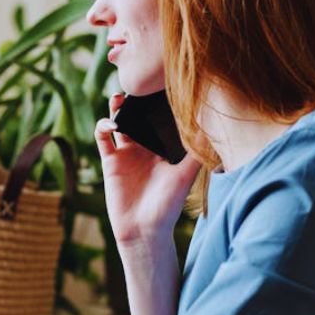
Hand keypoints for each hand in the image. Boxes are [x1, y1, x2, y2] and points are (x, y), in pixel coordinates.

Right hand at [95, 92, 200, 246]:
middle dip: (136, 101)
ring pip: (118, 123)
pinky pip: (102, 139)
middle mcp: (143, 149)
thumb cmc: (168, 206)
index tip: (162, 86)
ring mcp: (125, 154)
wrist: (144, 230)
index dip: (158, 105)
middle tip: (139, 85)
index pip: (159, 121)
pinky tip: (110, 122)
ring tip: (120, 97)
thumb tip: (211, 129)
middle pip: (137, 117)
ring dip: (117, 108)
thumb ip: (195, 153)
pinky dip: (103, 127)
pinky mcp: (110, 162)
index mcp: (162, 149)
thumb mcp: (186, 176)